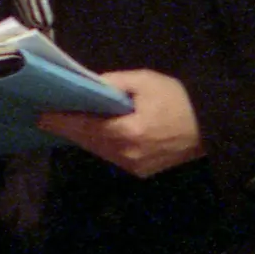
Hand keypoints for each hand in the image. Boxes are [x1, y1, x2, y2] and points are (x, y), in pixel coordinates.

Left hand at [38, 69, 204, 178]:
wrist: (212, 128)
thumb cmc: (179, 100)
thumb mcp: (146, 81)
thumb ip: (114, 83)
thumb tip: (90, 85)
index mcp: (128, 132)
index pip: (86, 127)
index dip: (63, 121)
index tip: (42, 116)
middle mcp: (128, 154)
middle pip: (89, 142)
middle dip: (68, 129)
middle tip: (47, 117)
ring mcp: (134, 166)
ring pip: (99, 151)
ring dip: (82, 137)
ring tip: (63, 123)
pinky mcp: (141, 172)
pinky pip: (112, 156)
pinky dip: (98, 144)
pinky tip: (90, 132)